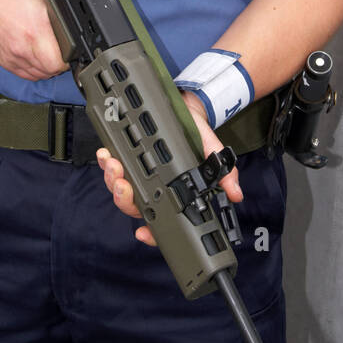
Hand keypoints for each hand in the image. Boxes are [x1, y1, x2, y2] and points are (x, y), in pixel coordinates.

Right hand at [0, 0, 68, 79]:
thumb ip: (59, 13)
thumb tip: (74, 22)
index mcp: (35, 32)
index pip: (57, 63)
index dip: (67, 60)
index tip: (69, 53)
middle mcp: (22, 48)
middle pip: (48, 72)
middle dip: (58, 65)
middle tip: (61, 54)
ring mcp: (11, 56)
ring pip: (36, 75)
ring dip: (46, 69)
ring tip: (49, 57)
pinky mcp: (3, 60)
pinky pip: (23, 74)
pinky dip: (33, 71)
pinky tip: (36, 60)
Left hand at [95, 90, 242, 245]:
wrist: (187, 109)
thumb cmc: (197, 136)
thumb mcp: (212, 153)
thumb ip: (224, 174)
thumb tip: (236, 194)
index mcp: (172, 194)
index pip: (160, 222)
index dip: (150, 233)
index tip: (143, 233)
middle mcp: (152, 187)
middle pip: (132, 205)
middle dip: (124, 198)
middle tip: (124, 186)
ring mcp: (137, 173)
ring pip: (118, 187)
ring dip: (112, 179)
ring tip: (114, 166)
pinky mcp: (127, 155)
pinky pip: (112, 165)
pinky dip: (106, 162)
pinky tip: (106, 154)